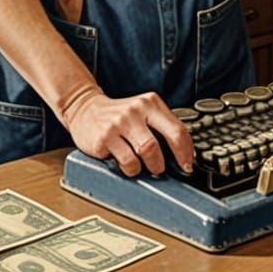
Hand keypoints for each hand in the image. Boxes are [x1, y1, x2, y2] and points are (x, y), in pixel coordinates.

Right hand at [62, 89, 193, 176]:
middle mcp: (135, 110)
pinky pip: (127, 162)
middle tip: (161, 168)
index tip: (188, 164)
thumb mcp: (142, 112)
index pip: (177, 130)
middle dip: (165, 163)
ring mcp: (118, 123)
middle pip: (160, 144)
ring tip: (144, 166)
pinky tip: (126, 163)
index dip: (186, 152)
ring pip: (145, 153)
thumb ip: (162, 127)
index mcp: (150, 102)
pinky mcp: (104, 138)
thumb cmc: (119, 115)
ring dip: (149, 167)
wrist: (84, 108)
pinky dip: (131, 169)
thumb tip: (185, 155)